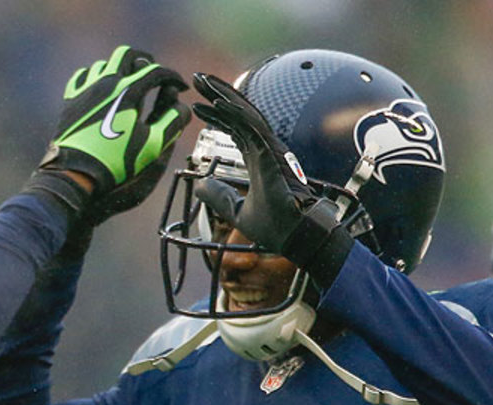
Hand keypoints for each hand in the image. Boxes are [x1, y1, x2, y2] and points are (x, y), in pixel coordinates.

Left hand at [41, 45, 189, 224]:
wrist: (76, 172)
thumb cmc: (116, 161)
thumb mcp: (153, 145)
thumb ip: (172, 122)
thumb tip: (182, 107)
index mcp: (129, 91)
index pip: (157, 72)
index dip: (173, 78)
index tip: (179, 87)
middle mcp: (107, 82)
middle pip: (127, 54)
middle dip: (144, 61)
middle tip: (152, 75)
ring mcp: (86, 88)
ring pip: (104, 64)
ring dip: (120, 69)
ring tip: (128, 84)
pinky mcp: (71, 98)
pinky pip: (83, 76)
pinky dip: (96, 77)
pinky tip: (101, 89)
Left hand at [191, 72, 350, 284]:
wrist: (296, 236)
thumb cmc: (276, 226)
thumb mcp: (236, 211)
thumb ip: (218, 197)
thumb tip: (199, 185)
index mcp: (257, 157)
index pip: (234, 128)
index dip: (216, 115)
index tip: (196, 106)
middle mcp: (264, 147)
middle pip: (237, 113)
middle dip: (216, 94)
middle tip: (195, 79)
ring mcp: (269, 148)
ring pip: (243, 113)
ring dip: (221, 94)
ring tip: (200, 80)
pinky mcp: (271, 154)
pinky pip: (251, 127)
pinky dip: (234, 113)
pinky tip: (216, 102)